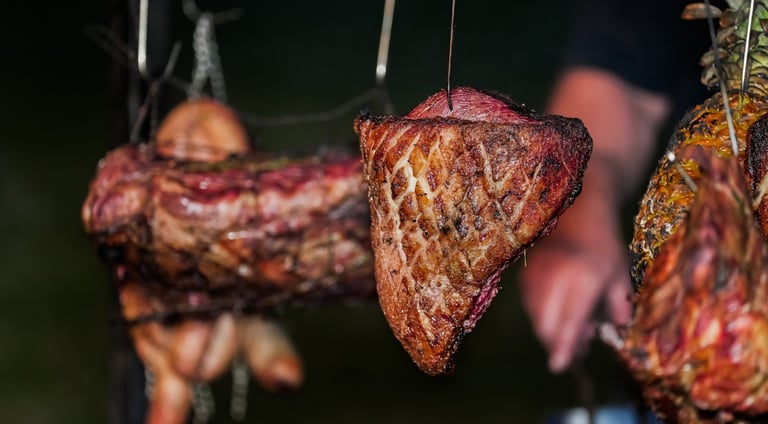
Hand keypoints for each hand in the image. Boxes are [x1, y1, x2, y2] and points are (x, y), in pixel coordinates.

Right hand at [519, 193, 632, 372]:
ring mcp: (536, 277)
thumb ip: (619, 304)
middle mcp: (555, 279)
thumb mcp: (620, 275)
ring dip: (551, 331)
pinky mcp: (525, 276)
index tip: (559, 365)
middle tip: (577, 350)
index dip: (564, 345)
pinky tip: (559, 314)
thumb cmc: (604, 246)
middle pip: (547, 325)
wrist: (576, 215)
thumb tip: (618, 328)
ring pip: (536, 318)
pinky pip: (530, 307)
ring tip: (573, 329)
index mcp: (583, 279)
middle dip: (558, 343)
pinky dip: (542, 317)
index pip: (569, 320)